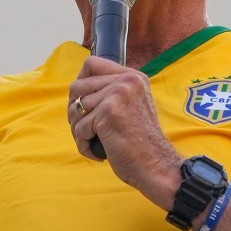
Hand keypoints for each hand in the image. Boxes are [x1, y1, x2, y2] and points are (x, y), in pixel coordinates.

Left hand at [67, 56, 181, 209]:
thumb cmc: (140, 143)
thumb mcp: (130, 106)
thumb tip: (75, 90)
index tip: (85, 106)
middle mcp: (126, 80)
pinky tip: (97, 153)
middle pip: (77, 86)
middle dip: (75, 111)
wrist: (156, 165)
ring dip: (78, 130)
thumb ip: (110, 93)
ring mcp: (118, 94)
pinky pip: (79, 127)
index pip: (91, 64)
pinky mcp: (108, 112)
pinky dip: (83, 144)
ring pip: (75, 108)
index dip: (80, 85)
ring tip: (93, 142)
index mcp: (132, 77)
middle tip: (87, 130)